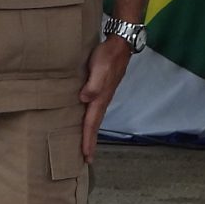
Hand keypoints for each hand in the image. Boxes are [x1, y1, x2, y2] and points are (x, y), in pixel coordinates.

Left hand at [78, 35, 133, 159]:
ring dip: (90, 133)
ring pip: (95, 119)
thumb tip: (84, 99)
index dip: (88, 139)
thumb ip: (93, 84)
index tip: (85, 155)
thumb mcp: (100, 67)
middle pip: (95, 125)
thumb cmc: (108, 55)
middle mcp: (102, 100)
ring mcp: (103, 96)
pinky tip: (87, 120)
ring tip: (86, 145)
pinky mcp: (101, 90)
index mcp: (101, 98)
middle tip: (87, 159)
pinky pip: (94, 110)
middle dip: (91, 142)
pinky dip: (91, 120)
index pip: (92, 123)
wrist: (120, 44)